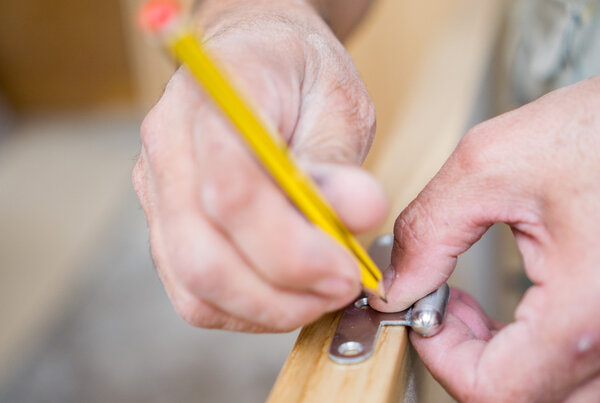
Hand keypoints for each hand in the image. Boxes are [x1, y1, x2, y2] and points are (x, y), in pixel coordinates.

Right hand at [132, 0, 386, 331]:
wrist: (254, 57)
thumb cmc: (296, 72)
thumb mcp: (337, 100)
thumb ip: (338, 161)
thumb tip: (356, 215)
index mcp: (214, 101)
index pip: (233, 193)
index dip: (293, 249)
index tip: (348, 268)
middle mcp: (168, 149)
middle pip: (202, 256)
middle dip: (281, 295)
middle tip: (340, 288)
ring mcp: (158, 192)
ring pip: (194, 288)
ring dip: (266, 309)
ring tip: (319, 293)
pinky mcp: (166, 225)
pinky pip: (194, 293)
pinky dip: (246, 309)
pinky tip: (287, 292)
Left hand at [370, 77, 599, 400]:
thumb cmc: (599, 130)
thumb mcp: (491, 166)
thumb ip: (429, 231)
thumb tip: (397, 284)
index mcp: (587, 308)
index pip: (496, 390)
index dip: (440, 359)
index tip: (420, 316)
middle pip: (523, 398)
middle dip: (465, 359)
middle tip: (443, 308)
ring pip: (552, 392)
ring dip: (499, 361)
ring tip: (473, 308)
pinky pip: (575, 368)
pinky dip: (531, 352)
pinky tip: (513, 310)